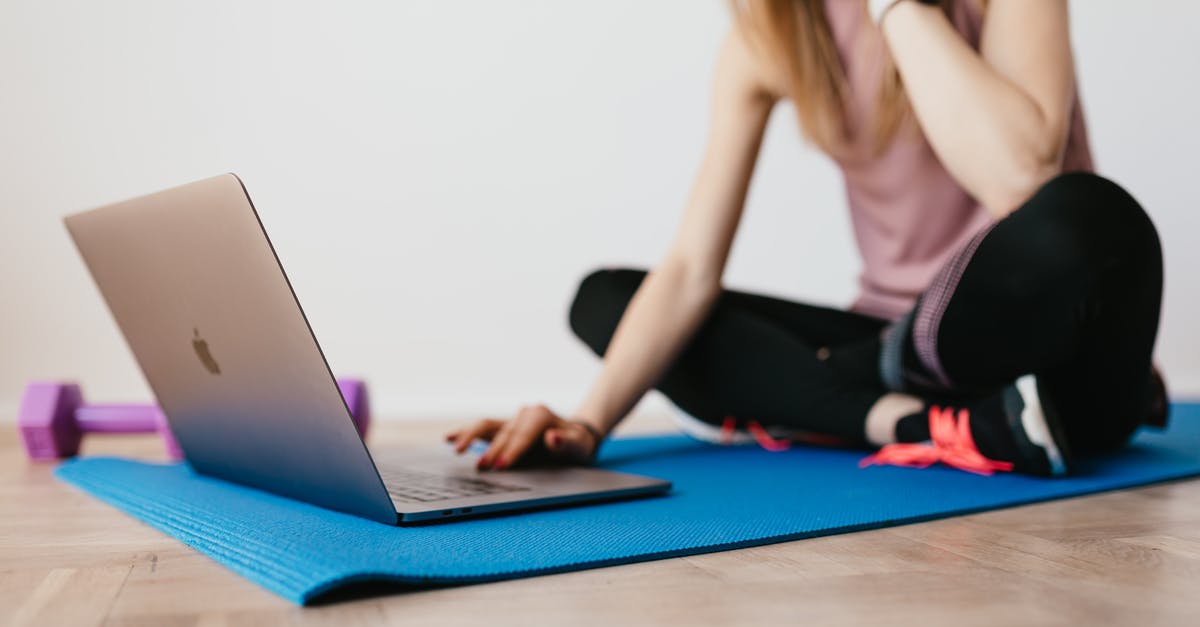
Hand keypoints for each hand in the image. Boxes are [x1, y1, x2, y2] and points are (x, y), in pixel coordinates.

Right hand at [444, 404, 599, 470]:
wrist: (574, 438)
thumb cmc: (577, 444)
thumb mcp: (579, 446)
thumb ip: (567, 443)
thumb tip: (552, 437)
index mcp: (541, 416)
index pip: (523, 435)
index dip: (512, 451)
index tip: (501, 466)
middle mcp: (524, 414)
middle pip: (503, 433)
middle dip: (492, 450)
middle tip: (482, 468)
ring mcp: (511, 420)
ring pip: (486, 425)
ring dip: (470, 437)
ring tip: (456, 449)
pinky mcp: (503, 428)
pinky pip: (483, 429)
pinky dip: (465, 432)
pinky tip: (449, 438)